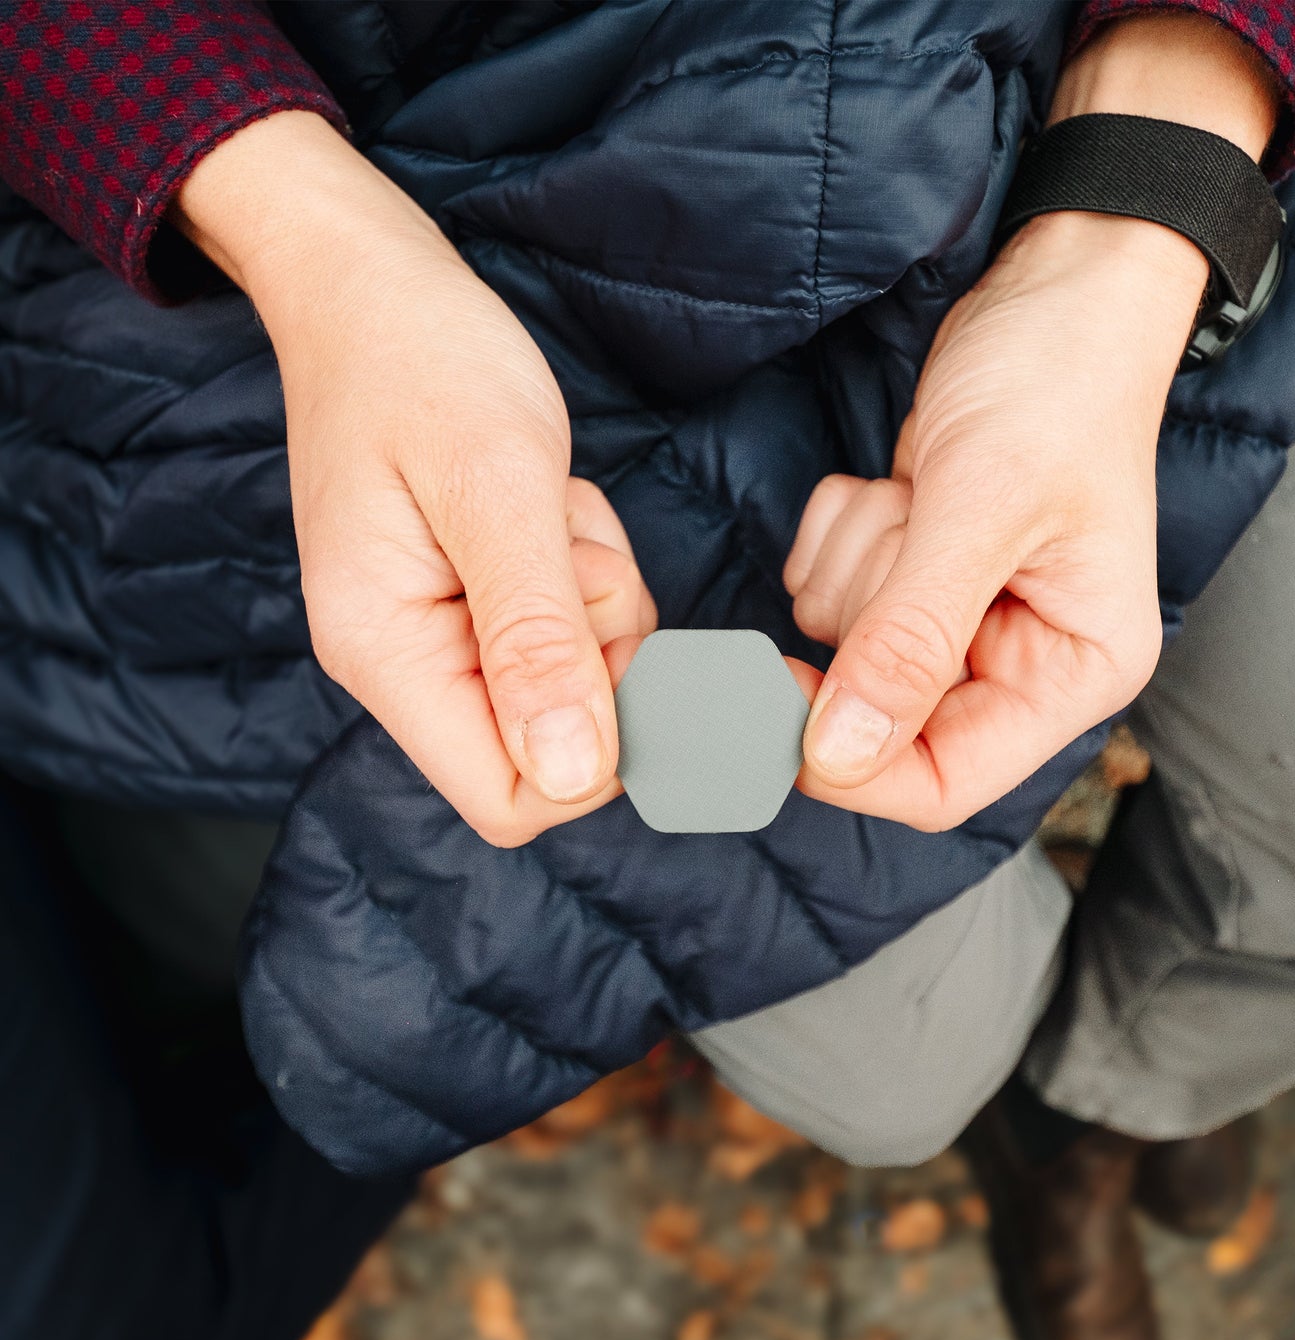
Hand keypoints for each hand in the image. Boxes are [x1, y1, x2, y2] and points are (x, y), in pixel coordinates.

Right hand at [173, 112, 654, 846]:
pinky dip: (586, 574)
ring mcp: (437, 637)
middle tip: (578, 551)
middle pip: (555, 745)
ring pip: (575, 684)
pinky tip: (553, 507)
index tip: (624, 642)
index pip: (513, 800)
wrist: (374, 288)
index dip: (600, 752)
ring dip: (600, 604)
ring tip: (555, 511)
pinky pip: (569, 630)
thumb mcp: (497, 487)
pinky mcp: (471, 604)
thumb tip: (575, 775)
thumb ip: (534, 633)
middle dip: (604, 659)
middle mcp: (404, 666)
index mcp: (388, 655)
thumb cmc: (425, 362)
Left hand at [782, 213, 1186, 826]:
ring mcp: (960, 622)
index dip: (852, 766)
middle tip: (907, 524)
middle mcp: (1018, 664)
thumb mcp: (985, 506)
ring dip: (854, 561)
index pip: (946, 782)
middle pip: (880, 716)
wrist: (1058, 291)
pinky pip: (826, 592)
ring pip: (842, 646)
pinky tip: (896, 484)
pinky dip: (841, 535)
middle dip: (865, 616)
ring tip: (917, 491)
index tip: (782, 702)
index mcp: (1072, 673)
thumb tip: (839, 754)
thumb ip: (911, 636)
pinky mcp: (911, 578)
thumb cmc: (1058, 384)